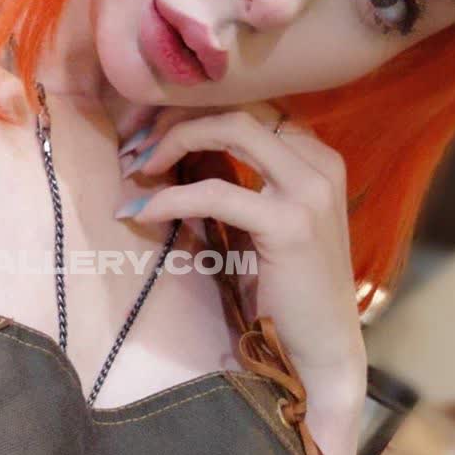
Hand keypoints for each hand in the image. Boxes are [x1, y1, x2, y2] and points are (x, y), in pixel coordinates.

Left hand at [116, 105, 367, 417]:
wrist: (321, 347)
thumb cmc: (286, 291)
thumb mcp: (261, 224)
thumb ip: (236, 185)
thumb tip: (173, 161)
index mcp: (316, 158)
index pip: (250, 108)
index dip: (194, 112)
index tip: (148, 131)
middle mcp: (319, 163)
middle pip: (240, 106)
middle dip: (178, 116)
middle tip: (134, 143)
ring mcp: (310, 191)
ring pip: (232, 129)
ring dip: (173, 140)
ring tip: (137, 168)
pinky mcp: (290, 224)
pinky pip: (216, 192)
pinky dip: (172, 197)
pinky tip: (144, 213)